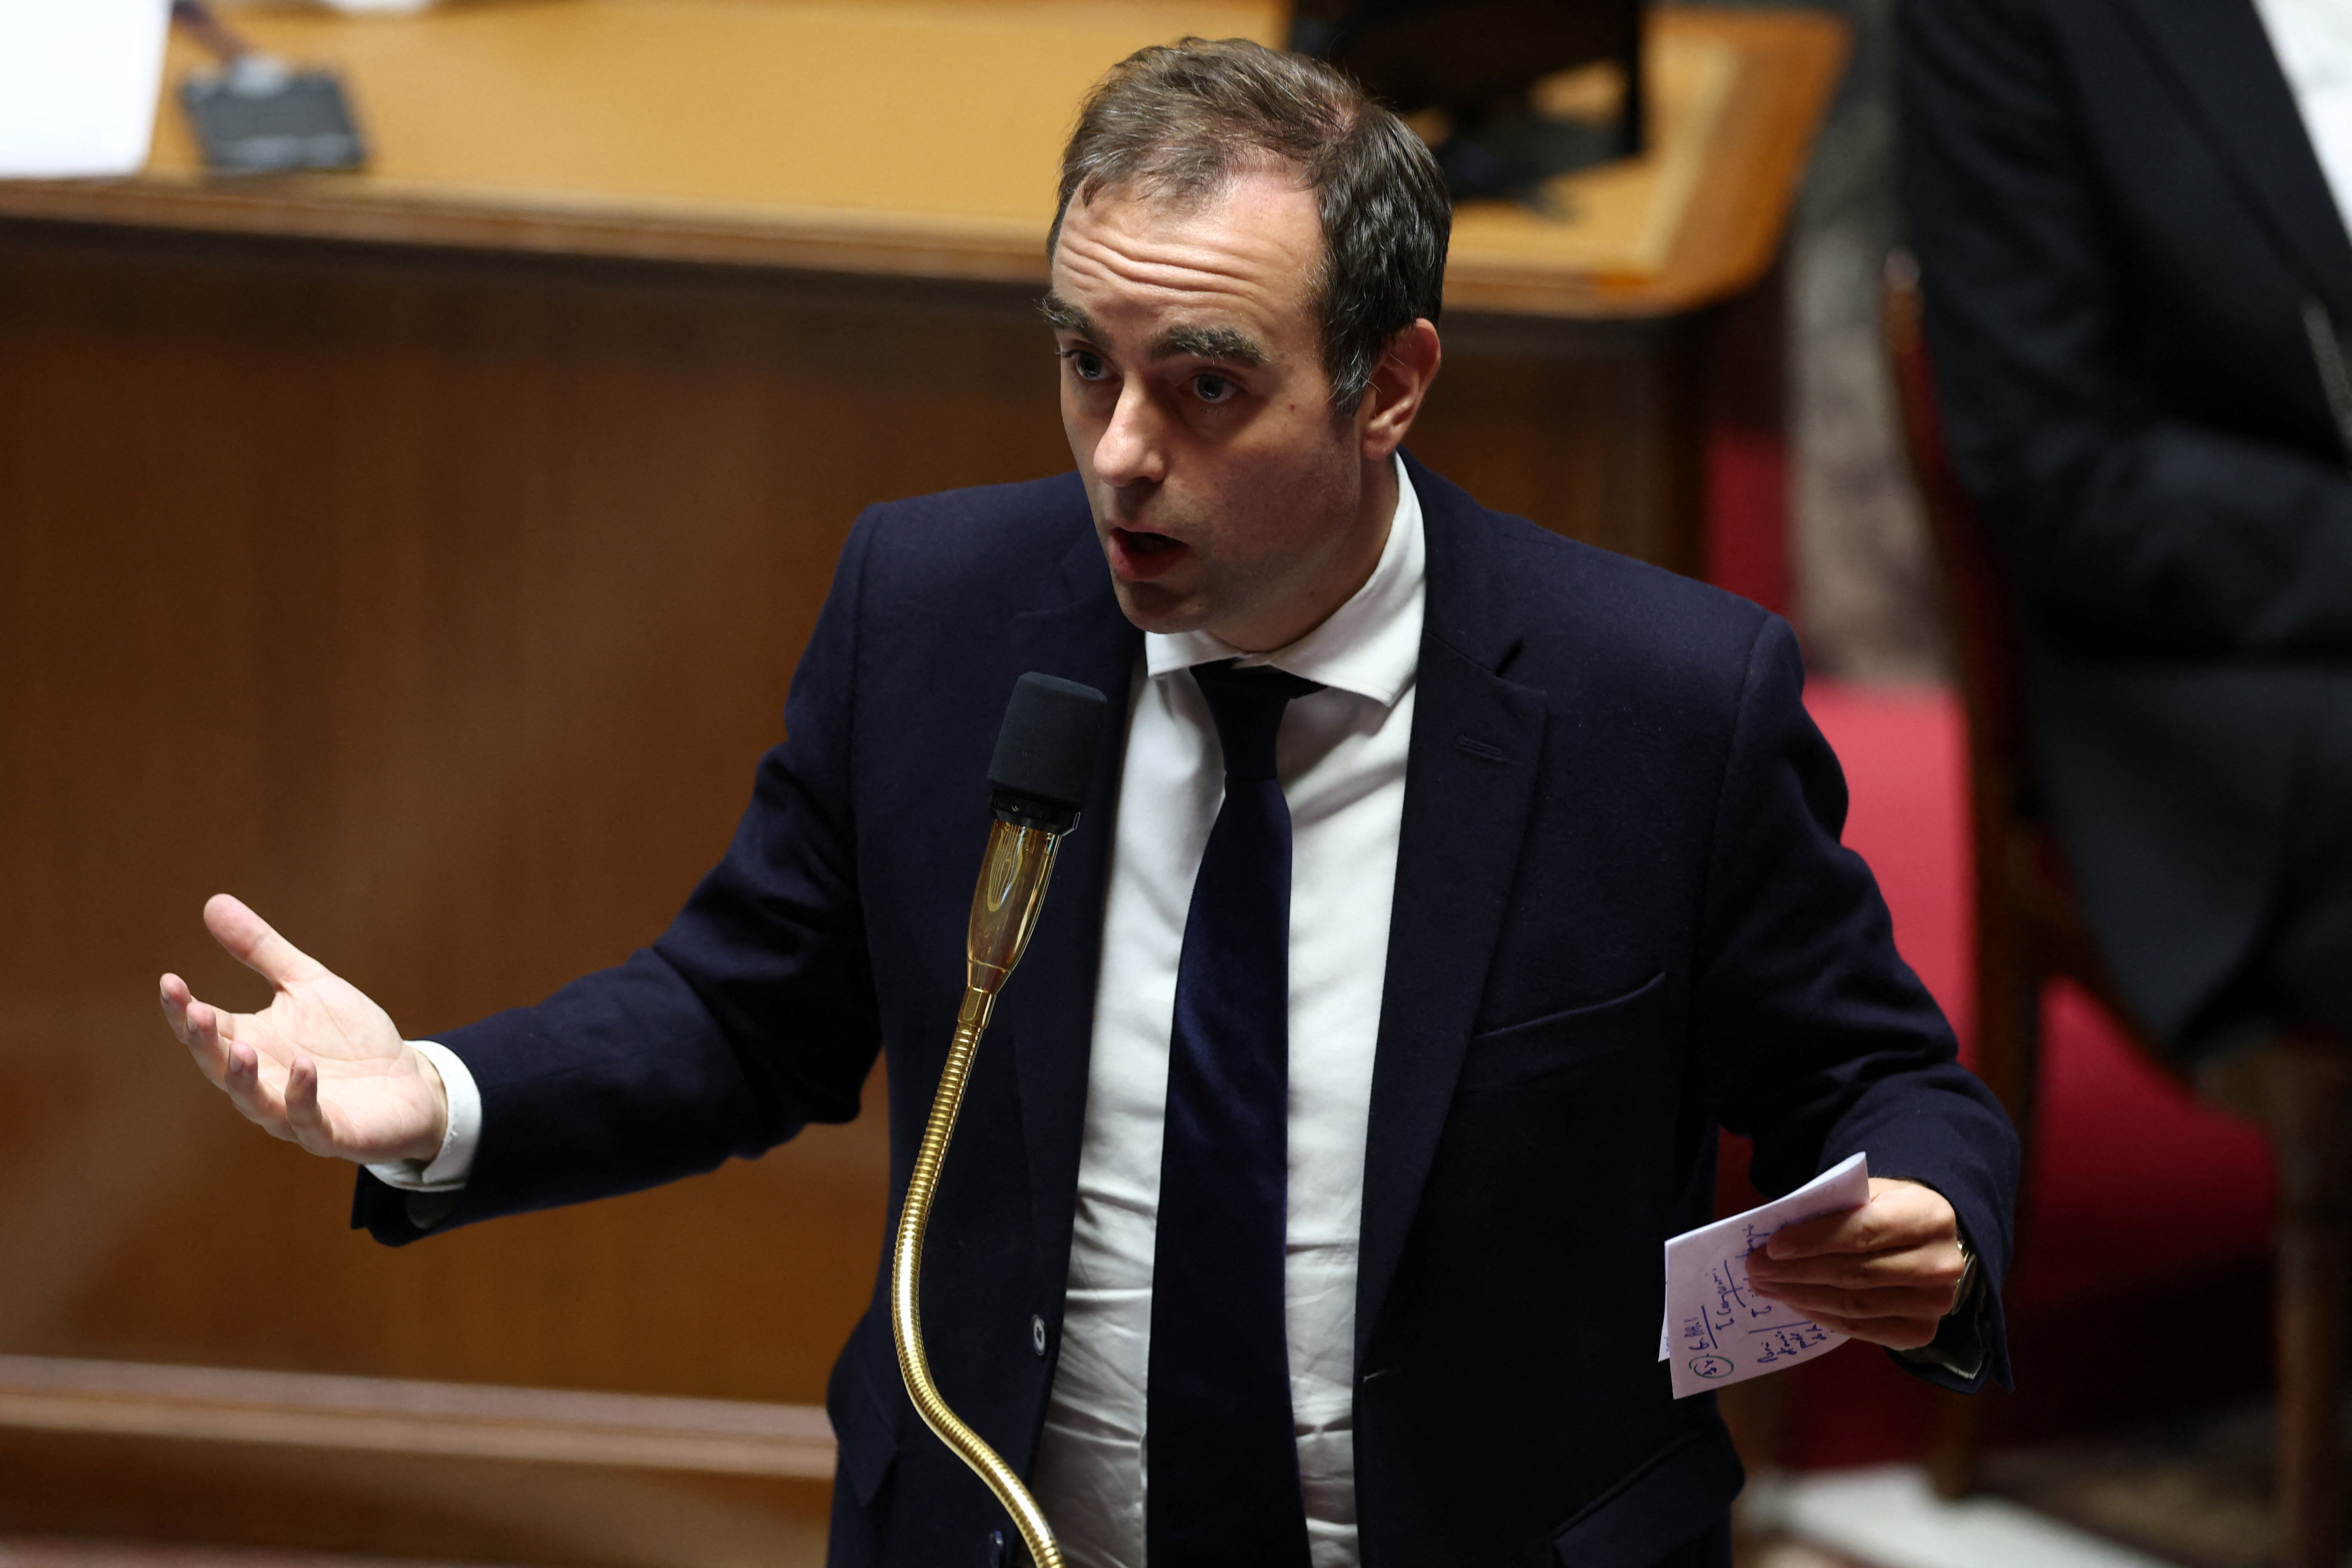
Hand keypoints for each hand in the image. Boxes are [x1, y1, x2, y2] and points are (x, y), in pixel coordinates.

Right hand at [159, 894, 448, 1164]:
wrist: (408, 1082)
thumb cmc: (350, 1037)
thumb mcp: (307, 983)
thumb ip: (262, 950)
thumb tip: (213, 901)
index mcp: (250, 1045)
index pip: (206, 1030)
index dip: (184, 1010)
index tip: (170, 981)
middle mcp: (263, 1083)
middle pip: (219, 1068)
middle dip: (204, 1043)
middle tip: (195, 1012)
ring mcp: (293, 1113)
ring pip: (255, 1102)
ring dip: (244, 1079)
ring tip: (241, 1048)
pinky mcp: (332, 1133)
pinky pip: (310, 1120)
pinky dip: (302, 1097)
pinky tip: (304, 1067)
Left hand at [1742, 1178, 1969, 1351]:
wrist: (1928, 1242)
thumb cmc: (1888, 1211)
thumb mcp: (1867, 1194)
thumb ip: (1832, 1208)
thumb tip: (1776, 1233)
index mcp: (1929, 1217)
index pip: (1863, 1232)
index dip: (1813, 1241)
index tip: (1771, 1246)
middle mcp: (1940, 1265)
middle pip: (1855, 1273)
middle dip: (1796, 1272)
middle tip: (1755, 1268)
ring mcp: (1935, 1304)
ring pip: (1854, 1305)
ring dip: (1801, 1296)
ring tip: (1765, 1285)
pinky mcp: (1921, 1332)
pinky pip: (1860, 1328)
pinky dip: (1821, 1316)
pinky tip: (1793, 1302)